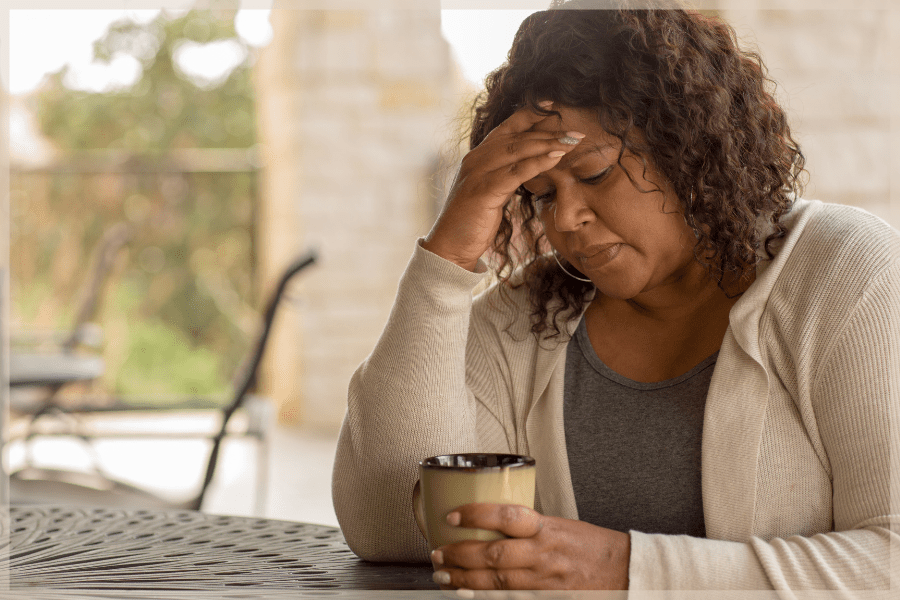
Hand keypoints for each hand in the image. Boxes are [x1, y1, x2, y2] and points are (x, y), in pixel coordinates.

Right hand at [422, 102, 582, 270]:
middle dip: (549, 132)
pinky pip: (515, 172)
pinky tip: (556, 158)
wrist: (449, 246)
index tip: (555, 105)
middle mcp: (476, 159)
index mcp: (478, 156)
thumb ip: (506, 175)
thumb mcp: (491, 191)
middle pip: (518, 137)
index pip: (508, 126)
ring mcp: (478, 173)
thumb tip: (531, 166)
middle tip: (576, 132)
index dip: (532, 113)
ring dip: (549, 144)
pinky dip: (538, 163)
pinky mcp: (483, 191)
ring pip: (518, 150)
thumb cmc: (472, 221)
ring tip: (573, 142)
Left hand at [430, 503, 629, 591]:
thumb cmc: (589, 544)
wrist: (622, 571)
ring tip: (442, 575)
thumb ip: (527, 524)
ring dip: (465, 580)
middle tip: (437, 552)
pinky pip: (508, 598)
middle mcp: (543, 554)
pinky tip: (465, 593)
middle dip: (460, 555)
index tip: (452, 515)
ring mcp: (543, 581)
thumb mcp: (559, 523)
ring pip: (497, 582)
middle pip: (495, 555)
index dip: (477, 515)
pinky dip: (484, 596)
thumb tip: (489, 519)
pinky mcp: (544, 598)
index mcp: (547, 528)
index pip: (507, 516)